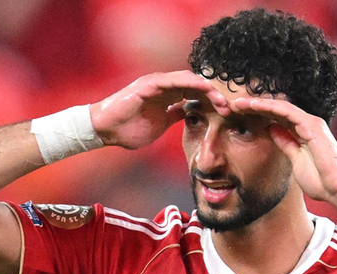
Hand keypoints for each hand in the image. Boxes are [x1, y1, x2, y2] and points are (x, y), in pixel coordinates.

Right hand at [89, 71, 230, 148]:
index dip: (212, 102)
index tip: (226, 114)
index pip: (195, 95)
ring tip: (222, 100)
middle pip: (196, 86)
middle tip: (230, 108)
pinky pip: (174, 80)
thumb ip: (175, 116)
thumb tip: (190, 113)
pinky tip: (205, 89)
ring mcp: (157, 83)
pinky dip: (191, 83)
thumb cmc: (128, 129)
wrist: (105, 130)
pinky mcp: (150, 84)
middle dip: (215, 96)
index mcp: (167, 96)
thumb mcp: (160, 124)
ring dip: (207, 90)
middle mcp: (164, 86)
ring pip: (189, 80)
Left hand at [230, 97, 336, 204]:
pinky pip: (286, 111)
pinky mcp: (312, 126)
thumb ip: (286, 144)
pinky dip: (269, 106)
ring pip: (279, 106)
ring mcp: (311, 123)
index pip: (277, 118)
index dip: (258, 115)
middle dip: (254, 107)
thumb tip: (273, 131)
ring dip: (257, 103)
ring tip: (237, 102)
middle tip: (233, 105)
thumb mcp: (295, 160)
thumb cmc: (321, 181)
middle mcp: (308, 124)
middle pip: (276, 110)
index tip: (238, 116)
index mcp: (304, 132)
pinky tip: (253, 105)